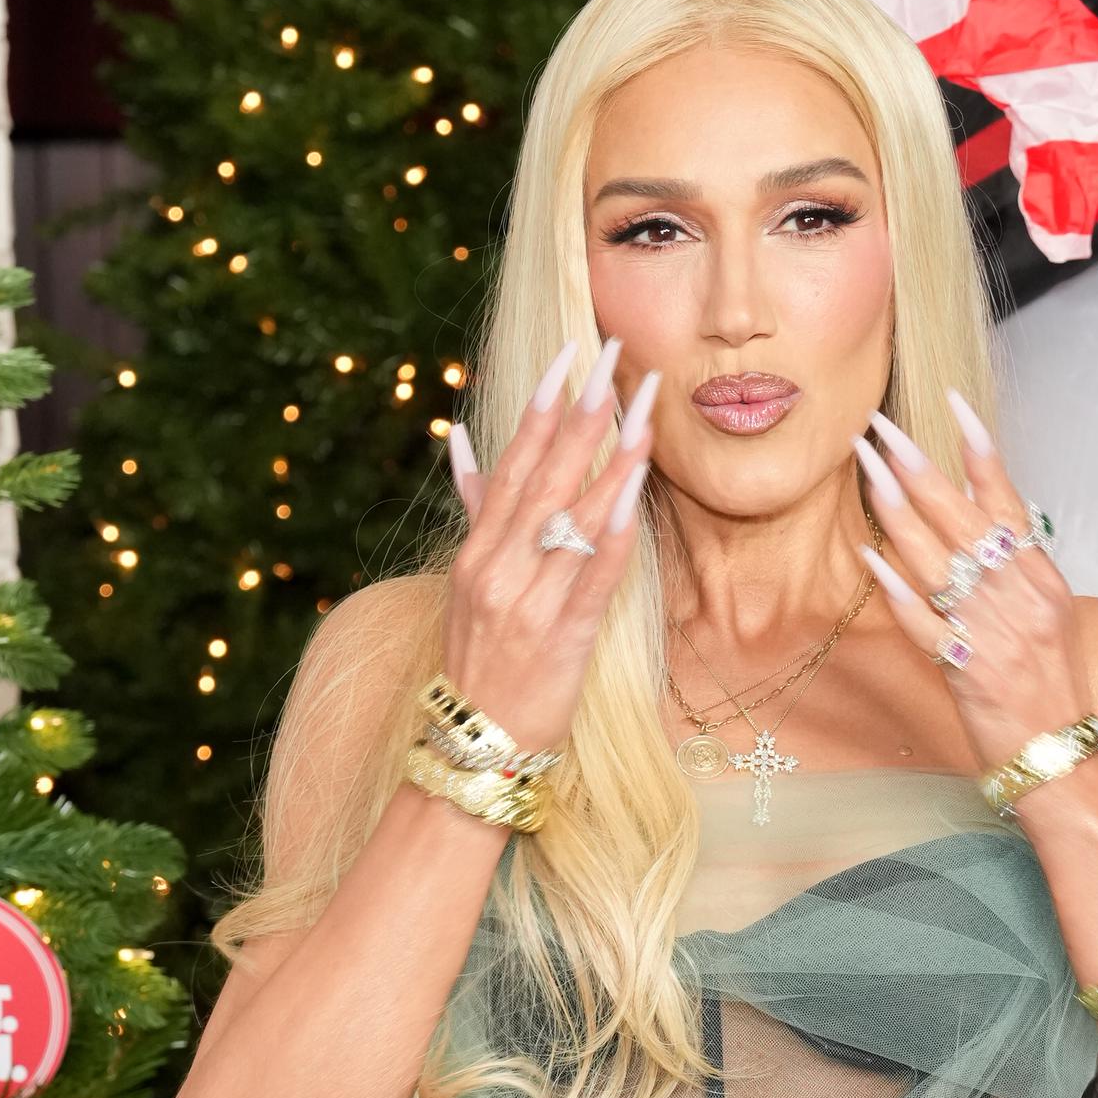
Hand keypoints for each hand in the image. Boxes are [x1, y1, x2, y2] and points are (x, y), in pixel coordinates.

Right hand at [440, 334, 657, 754]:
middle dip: (581, 411)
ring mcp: (527, 600)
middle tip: (611, 354)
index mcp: (478, 549)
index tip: (569, 355)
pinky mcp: (560, 637)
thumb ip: (474, 507)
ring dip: (610, 459)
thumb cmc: (481, 658)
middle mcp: (497, 566)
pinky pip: (590, 577)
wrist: (474, 743)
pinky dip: (608, 534)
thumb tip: (457, 438)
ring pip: (572, 518)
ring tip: (640, 408)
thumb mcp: (468, 580)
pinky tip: (629, 495)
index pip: (514, 462)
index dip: (543, 405)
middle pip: (545, 475)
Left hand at [852, 390, 1091, 774]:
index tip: (950, 404)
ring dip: (899, 511)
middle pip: (964, 520)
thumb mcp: (1050, 619)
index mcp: (1043, 581)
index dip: (979, 450)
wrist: (1065, 762)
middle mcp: (1021, 599)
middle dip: (919, 468)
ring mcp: (994, 634)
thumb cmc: (1052, 691)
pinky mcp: (967, 672)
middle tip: (881, 428)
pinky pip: (926, 622)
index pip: (1008, 502)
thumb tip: (981, 523)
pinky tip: (871, 558)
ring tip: (867, 470)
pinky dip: (898, 589)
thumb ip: (1016, 572)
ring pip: (940, 560)